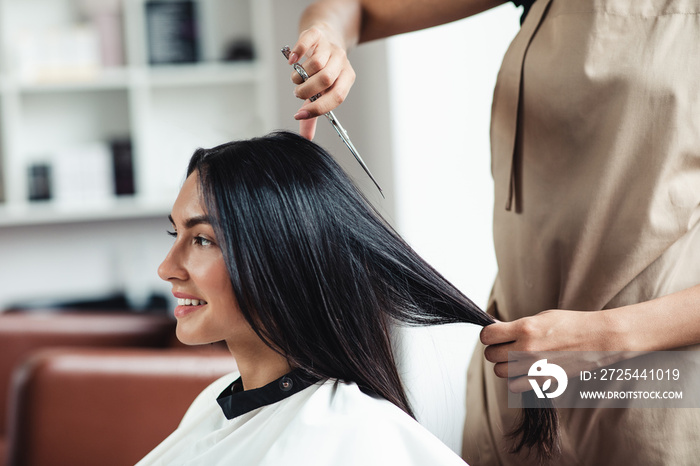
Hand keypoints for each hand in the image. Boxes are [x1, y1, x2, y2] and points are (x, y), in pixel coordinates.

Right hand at [288, 26, 356, 138]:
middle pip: (325, 79)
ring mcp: (329, 47)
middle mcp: (341, 61)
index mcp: (347, 78)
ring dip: (299, 76)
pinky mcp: (316, 34)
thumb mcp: (323, 91)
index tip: (300, 115)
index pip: (337, 97)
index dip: (317, 108)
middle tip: (298, 93)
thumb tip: (307, 138)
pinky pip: (306, 42)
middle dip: (306, 91)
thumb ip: (314, 112)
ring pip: (314, 64)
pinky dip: (296, 53)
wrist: (326, 37)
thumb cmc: (324, 69)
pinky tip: (291, 61)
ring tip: (296, 79)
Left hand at [480, 309, 625, 392]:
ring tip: (517, 358)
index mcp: (525, 328)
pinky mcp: (543, 380)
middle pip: (490, 355)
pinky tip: (524, 371)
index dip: (488, 335)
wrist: (598, 338)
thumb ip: (516, 326)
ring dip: (504, 366)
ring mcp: (534, 366)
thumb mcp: (540, 317)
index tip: (495, 334)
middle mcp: (526, 348)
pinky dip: (515, 380)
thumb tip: (493, 330)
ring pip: (499, 372)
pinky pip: (514, 387)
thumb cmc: (570, 324)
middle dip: (495, 350)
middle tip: (506, 346)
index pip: (487, 335)